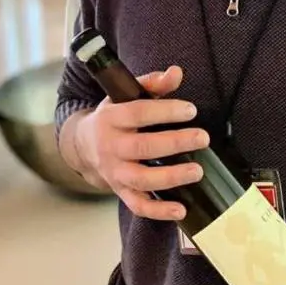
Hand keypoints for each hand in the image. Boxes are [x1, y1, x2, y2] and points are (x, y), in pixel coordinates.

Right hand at [73, 66, 209, 220]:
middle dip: (175, 143)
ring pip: (141, 179)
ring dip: (171, 177)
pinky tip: (181, 209)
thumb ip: (152, 83)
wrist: (83, 145)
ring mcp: (115, 172)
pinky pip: (138, 205)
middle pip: (143, 147)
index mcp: (112, 118)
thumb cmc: (113, 117)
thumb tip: (176, 72)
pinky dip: (158, 211)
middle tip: (202, 138)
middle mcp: (111, 146)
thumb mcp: (126, 95)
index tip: (191, 110)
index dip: (166, 111)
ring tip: (197, 171)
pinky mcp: (120, 190)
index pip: (139, 113)